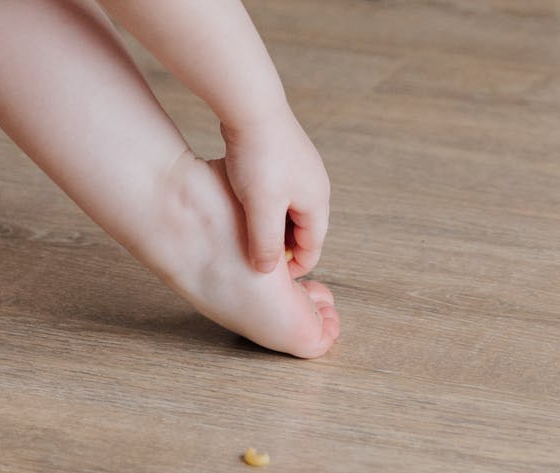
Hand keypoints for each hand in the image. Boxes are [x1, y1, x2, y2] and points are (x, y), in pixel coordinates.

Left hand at [221, 109, 329, 276]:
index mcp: (317, 202)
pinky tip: (242, 208)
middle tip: (253, 259)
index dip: (293, 268)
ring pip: (288, 212)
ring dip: (270, 227)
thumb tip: (267, 271)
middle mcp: (315, 186)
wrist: (250, 107)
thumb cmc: (258, 157)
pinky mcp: (284, 158)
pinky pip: (278, 194)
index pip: (313, 248)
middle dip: (281, 248)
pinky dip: (264, 207)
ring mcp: (301, 170)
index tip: (267, 278)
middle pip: (303, 231)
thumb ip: (265, 243)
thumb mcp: (260, 208)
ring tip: (245, 235)